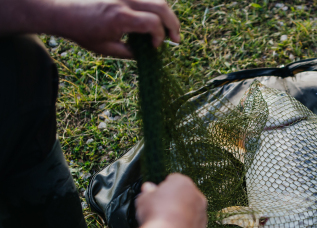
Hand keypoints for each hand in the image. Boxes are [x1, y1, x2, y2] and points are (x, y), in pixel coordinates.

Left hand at [50, 0, 179, 57]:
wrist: (63, 10)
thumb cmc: (82, 31)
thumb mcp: (106, 49)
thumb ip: (129, 53)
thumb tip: (145, 55)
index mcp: (120, 17)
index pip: (153, 24)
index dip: (160, 37)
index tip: (155, 48)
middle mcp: (125, 1)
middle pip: (162, 7)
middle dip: (173, 24)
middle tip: (175, 39)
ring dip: (167, 14)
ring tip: (169, 28)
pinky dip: (154, 7)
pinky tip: (155, 19)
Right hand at [135, 174, 206, 227]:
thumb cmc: (155, 215)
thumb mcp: (144, 199)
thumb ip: (148, 192)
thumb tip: (148, 188)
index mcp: (183, 182)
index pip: (173, 180)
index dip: (163, 188)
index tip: (155, 196)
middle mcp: (197, 195)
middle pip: (185, 195)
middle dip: (174, 200)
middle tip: (160, 209)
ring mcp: (202, 213)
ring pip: (191, 211)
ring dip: (181, 214)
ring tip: (166, 223)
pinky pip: (193, 226)